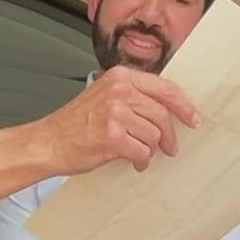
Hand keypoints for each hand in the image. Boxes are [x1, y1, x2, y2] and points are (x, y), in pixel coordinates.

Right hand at [35, 67, 199, 173]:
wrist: (47, 142)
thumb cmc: (74, 123)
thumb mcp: (103, 95)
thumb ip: (132, 95)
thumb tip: (167, 108)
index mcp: (119, 76)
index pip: (164, 87)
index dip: (183, 105)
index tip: (192, 118)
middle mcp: (118, 91)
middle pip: (162, 114)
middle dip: (169, 135)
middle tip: (170, 147)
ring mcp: (115, 114)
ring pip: (153, 135)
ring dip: (150, 149)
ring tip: (138, 154)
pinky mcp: (113, 138)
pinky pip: (142, 152)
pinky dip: (141, 161)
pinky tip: (133, 162)